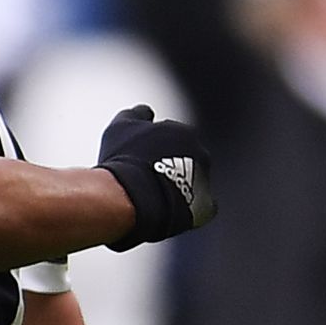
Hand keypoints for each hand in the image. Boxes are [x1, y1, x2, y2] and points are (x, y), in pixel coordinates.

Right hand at [93, 105, 215, 247]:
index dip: (154, 147)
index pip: (170, 137)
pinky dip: (188, 208)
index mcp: (182, 132)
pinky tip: (169, 213)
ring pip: (193, 181)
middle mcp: (200, 153)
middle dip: (170, 166)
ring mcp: (204, 179)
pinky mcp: (206, 205)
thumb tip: (144, 111)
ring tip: (154, 200)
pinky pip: (201, 207)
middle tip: (146, 180)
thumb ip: (134, 115)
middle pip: (185, 159)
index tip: (140, 157)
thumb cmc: (124, 160)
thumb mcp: (119, 129)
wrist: (133, 197)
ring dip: (179, 187)